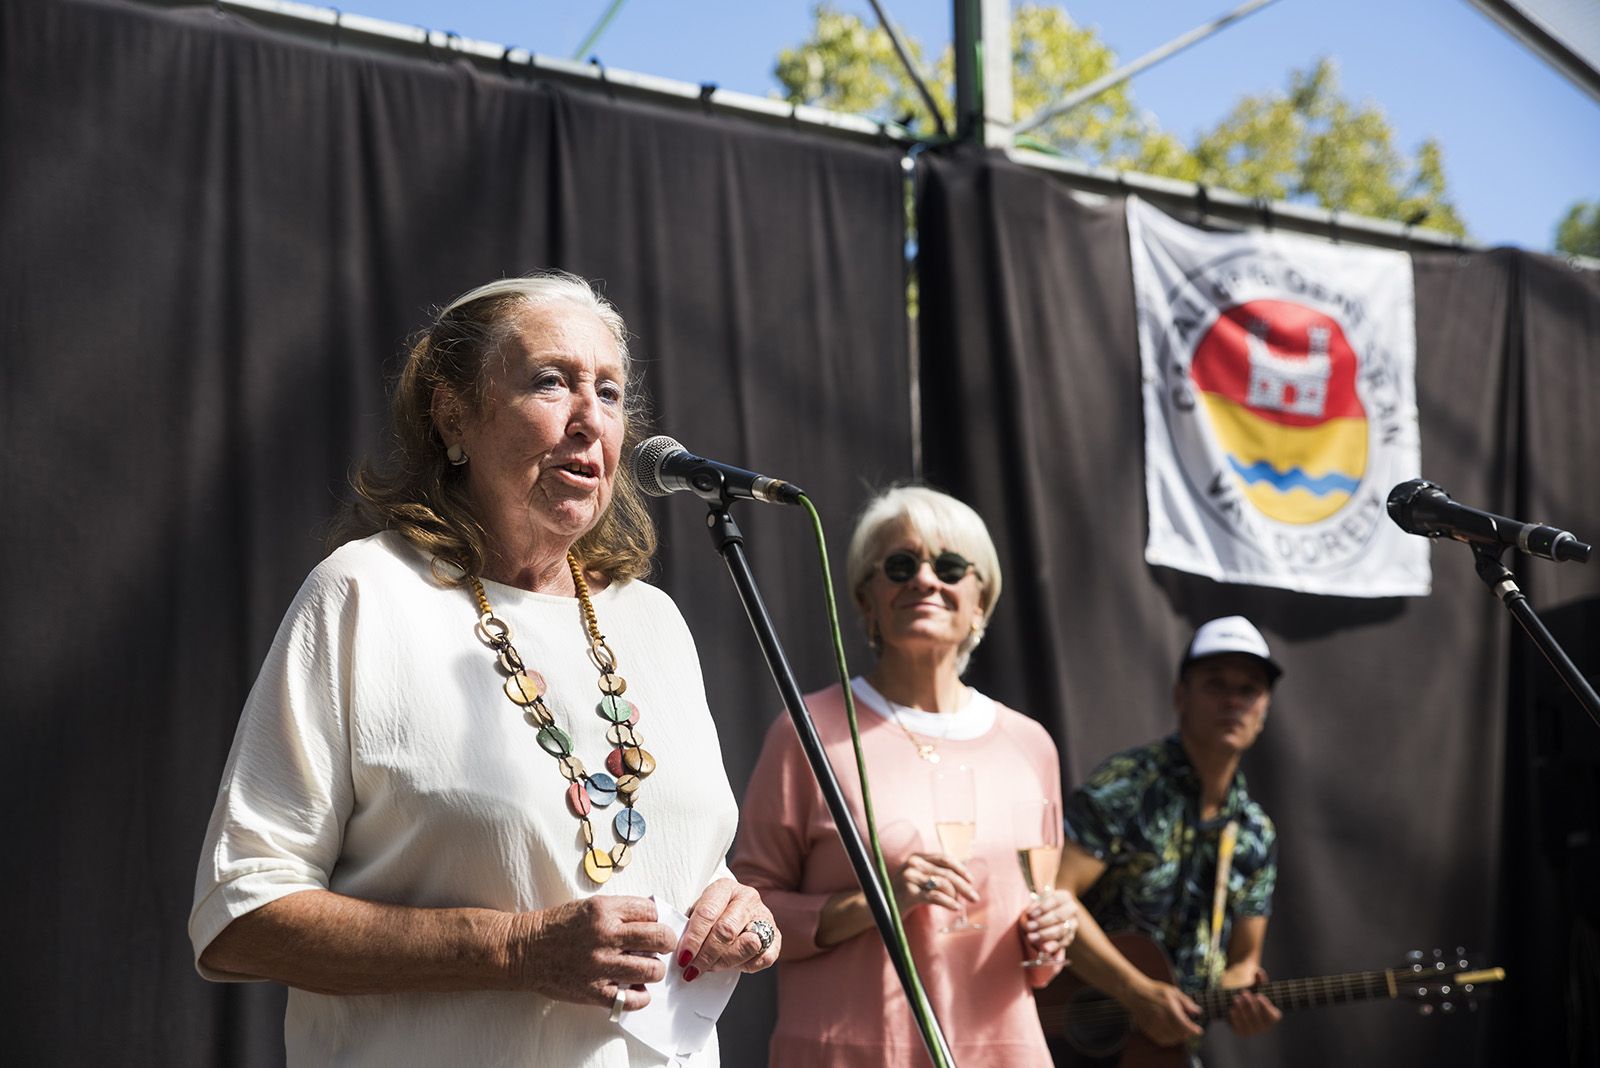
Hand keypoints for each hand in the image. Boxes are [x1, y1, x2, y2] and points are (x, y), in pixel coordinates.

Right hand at [504, 896, 674, 1011]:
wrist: (524, 950)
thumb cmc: (557, 927)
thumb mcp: (590, 907)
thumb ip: (619, 911)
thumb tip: (652, 918)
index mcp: (603, 910)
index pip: (651, 911)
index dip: (655, 919)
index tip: (651, 925)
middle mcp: (604, 936)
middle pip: (658, 938)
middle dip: (665, 942)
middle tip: (661, 946)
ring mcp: (600, 966)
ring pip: (651, 969)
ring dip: (654, 970)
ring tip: (646, 968)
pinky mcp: (594, 991)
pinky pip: (632, 999)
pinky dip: (641, 996)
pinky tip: (635, 989)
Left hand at [676, 878, 780, 980]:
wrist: (738, 910)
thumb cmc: (712, 914)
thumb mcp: (697, 911)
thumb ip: (690, 926)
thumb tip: (682, 953)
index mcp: (725, 887)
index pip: (707, 913)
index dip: (694, 938)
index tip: (683, 957)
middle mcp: (747, 898)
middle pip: (726, 930)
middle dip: (706, 955)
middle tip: (693, 969)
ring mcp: (764, 916)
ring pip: (747, 945)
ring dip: (725, 962)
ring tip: (710, 967)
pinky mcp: (776, 936)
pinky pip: (764, 958)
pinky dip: (747, 966)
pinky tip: (732, 966)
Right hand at [895, 852, 979, 912]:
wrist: (878, 908)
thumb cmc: (901, 895)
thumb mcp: (916, 879)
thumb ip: (933, 874)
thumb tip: (961, 879)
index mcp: (916, 858)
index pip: (944, 858)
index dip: (960, 868)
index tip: (971, 880)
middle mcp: (913, 864)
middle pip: (946, 872)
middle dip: (964, 885)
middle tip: (975, 897)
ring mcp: (910, 877)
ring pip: (943, 883)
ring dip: (955, 895)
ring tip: (959, 904)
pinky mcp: (909, 892)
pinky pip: (935, 897)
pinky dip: (949, 902)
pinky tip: (955, 908)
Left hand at [1019, 887, 1078, 959]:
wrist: (1047, 917)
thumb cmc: (1039, 907)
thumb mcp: (1036, 903)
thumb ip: (1033, 907)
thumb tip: (1030, 915)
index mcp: (1065, 897)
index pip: (1055, 900)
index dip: (1042, 907)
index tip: (1030, 914)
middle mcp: (1072, 910)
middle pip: (1059, 916)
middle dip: (1043, 922)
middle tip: (1029, 926)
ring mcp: (1073, 924)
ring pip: (1061, 930)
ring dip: (1045, 934)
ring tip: (1031, 937)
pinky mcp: (1069, 938)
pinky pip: (1062, 943)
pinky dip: (1053, 946)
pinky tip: (1044, 948)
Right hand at [1123, 975, 1203, 1046]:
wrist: (1135, 993)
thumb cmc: (1154, 991)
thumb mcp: (1172, 991)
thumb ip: (1186, 1001)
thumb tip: (1197, 1011)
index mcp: (1168, 1007)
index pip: (1184, 1024)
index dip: (1193, 1029)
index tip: (1199, 1030)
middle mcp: (1160, 1017)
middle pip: (1179, 1033)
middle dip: (1187, 1033)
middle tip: (1191, 1030)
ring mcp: (1153, 1024)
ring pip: (1171, 1038)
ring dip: (1179, 1037)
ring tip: (1182, 1032)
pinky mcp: (1148, 1029)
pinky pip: (1162, 1040)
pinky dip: (1169, 1040)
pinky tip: (1172, 1034)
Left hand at [1226, 968, 1281, 1035]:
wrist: (1236, 1002)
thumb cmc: (1250, 994)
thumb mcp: (1255, 986)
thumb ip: (1259, 980)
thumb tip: (1259, 972)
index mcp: (1272, 1017)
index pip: (1273, 1016)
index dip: (1267, 1007)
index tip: (1259, 995)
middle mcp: (1264, 1027)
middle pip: (1258, 1019)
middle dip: (1251, 1005)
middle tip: (1244, 993)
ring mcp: (1252, 1031)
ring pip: (1248, 1024)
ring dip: (1242, 1010)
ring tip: (1236, 998)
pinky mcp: (1240, 1032)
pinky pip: (1238, 1027)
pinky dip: (1235, 1018)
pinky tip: (1231, 1009)